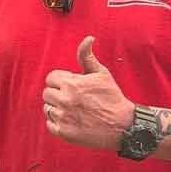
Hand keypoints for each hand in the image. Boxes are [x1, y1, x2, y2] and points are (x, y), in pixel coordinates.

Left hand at [42, 37, 135, 151]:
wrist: (123, 125)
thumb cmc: (112, 97)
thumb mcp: (101, 74)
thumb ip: (87, 56)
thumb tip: (88, 38)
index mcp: (71, 84)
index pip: (51, 78)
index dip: (61, 81)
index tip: (72, 87)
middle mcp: (64, 100)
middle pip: (47, 94)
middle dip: (58, 94)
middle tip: (73, 99)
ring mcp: (63, 117)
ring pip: (47, 109)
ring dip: (57, 108)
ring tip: (74, 110)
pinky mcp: (64, 133)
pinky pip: (50, 125)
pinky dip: (58, 123)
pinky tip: (72, 121)